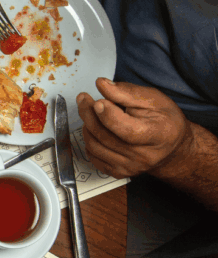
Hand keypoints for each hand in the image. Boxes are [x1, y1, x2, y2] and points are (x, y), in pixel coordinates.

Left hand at [77, 78, 195, 177]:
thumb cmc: (165, 121)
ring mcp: (130, 167)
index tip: (97, 102)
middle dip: (89, 114)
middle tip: (84, 99)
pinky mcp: (119, 173)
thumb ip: (127, 92)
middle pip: (105, 136)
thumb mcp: (153, 99)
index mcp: (158, 135)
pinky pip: (93, 156)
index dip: (109, 116)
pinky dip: (89, 140)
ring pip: (94, 146)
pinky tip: (95, 129)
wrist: (172, 147)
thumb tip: (102, 84)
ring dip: (87, 126)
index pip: (127, 129)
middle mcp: (143, 155)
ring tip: (91, 112)